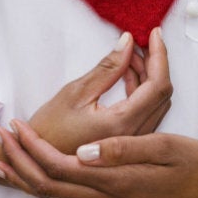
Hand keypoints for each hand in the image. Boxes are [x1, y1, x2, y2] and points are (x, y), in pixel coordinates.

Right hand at [0, 28, 170, 186]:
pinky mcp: (129, 142)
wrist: (36, 163)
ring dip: (147, 76)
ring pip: (156, 103)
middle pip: (162, 94)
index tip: (154, 34)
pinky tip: (124, 76)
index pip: (158, 85)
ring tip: (127, 56)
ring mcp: (134, 142)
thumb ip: (107, 67)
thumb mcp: (75, 92)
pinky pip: (146, 112)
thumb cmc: (48, 131)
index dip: (160, 56)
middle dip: (154, 63)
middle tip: (138, 43)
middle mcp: (134, 136)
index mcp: (123, 124)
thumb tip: (127, 42)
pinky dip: (141, 91)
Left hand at [0, 123, 197, 197]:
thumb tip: (84, 152)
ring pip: (55, 196)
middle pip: (48, 186)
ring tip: (3, 162)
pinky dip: (47, 187)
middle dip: (18, 161)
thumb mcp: (166, 150)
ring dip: (27, 177)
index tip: (16, 126)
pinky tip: (42, 177)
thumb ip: (123, 150)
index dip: (32, 148)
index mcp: (116, 181)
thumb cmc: (195, 167)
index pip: (59, 167)